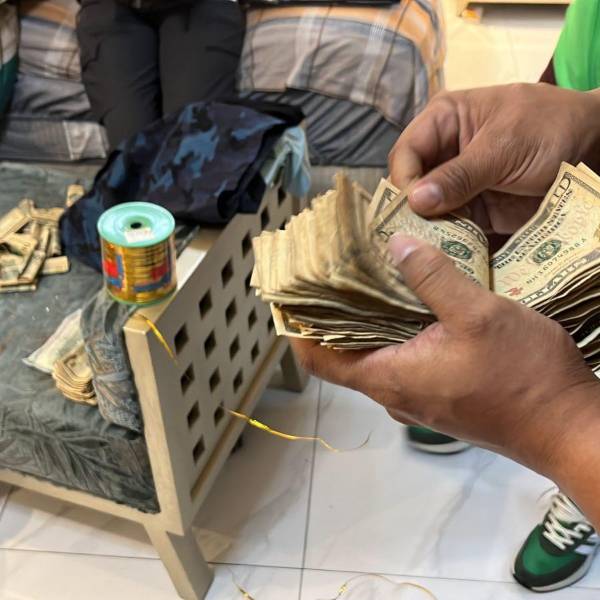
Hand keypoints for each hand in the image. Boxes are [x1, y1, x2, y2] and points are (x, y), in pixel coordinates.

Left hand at [291, 235, 599, 485]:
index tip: (289, 294)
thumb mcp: (478, 314)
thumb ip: (433, 278)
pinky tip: (408, 297)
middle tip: (330, 268)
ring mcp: (417, 396)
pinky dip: (393, 329)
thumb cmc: (524, 377)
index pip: (319, 358)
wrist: (568, 426)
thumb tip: (396, 246)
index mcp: (389, 377)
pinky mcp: (439, 393)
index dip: (298, 327)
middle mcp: (394, 392)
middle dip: (332, 313)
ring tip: (365, 273)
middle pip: (343, 353)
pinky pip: (401, 358)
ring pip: (374, 354)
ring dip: (365, 318)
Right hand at [389, 84, 599, 233]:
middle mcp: (444, 154)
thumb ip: (460, 175)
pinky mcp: (474, 210)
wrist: (595, 147)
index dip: (403, 180)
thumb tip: (415, 201)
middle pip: (411, 185)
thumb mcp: (504, 147)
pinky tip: (446, 256)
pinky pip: (451, 228)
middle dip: (411, 210)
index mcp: (444, 121)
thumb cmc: (550, 128)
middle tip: (413, 237)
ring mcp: (458, 185)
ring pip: (427, 211)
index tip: (410, 209)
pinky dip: (448, 242)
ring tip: (428, 251)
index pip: (406, 152)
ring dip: (428, 230)